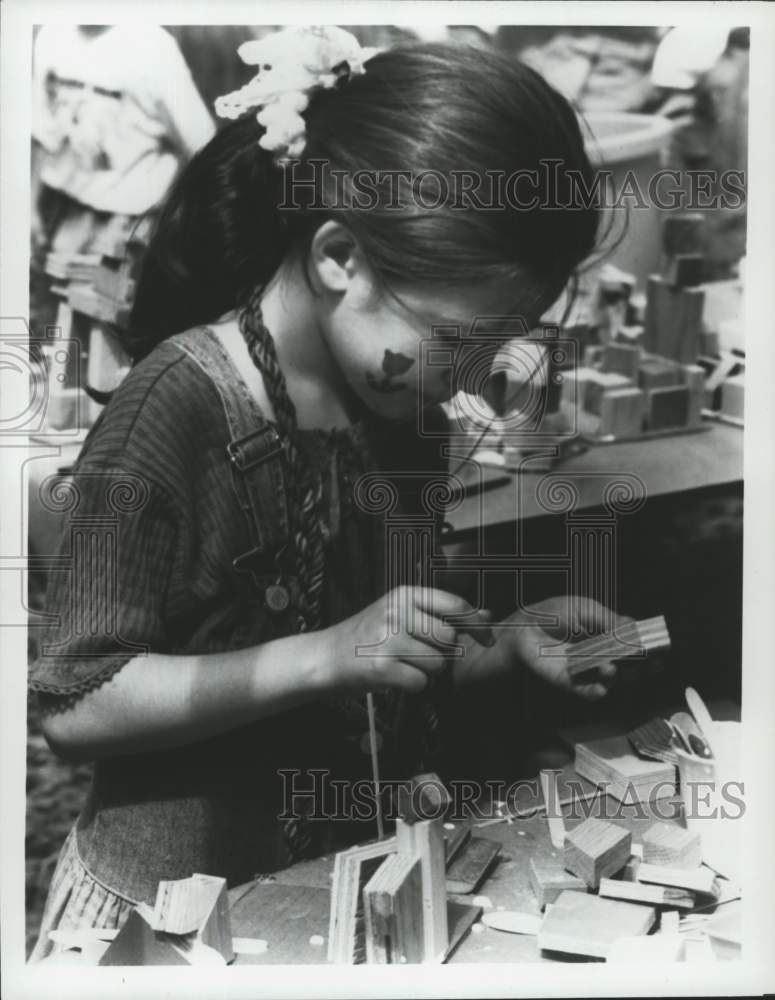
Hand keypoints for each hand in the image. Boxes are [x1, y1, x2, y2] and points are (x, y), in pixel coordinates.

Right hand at [320, 586, 491, 694]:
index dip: (477, 623)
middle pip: (449, 638)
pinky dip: (413, 686)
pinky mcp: (381, 667)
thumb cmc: (367, 636)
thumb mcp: (401, 615)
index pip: (455, 604)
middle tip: (420, 654)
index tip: (487, 638)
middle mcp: (396, 612)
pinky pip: (421, 683)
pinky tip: (395, 677)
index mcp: (403, 594)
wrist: (324, 657)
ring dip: (427, 671)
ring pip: (438, 664)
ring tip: (403, 664)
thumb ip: (442, 614)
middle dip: (444, 653)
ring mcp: (387, 639)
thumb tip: (487, 615)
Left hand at [505, 595, 634, 700]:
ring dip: (614, 677)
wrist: (523, 627)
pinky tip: (600, 689)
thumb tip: (632, 625)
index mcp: (607, 635)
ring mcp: (586, 669)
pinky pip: (586, 691)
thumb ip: (606, 618)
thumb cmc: (553, 613)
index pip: (633, 646)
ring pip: (610, 680)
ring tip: (609, 669)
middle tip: (643, 665)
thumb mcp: (583, 608)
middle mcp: (601, 654)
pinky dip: (595, 692)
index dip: (647, 650)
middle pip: (628, 666)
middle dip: (638, 668)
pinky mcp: (570, 681)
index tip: (659, 652)